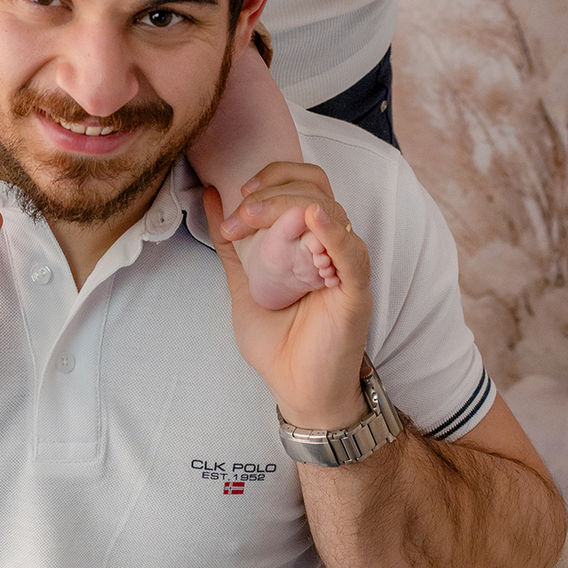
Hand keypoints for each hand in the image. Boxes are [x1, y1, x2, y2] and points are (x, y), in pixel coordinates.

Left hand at [205, 169, 372, 431]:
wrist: (296, 391)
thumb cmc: (277, 341)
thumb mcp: (243, 283)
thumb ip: (231, 244)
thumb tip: (213, 196)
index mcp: (310, 239)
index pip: (305, 183)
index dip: (274, 177)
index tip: (240, 195)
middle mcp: (332, 246)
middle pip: (316, 189)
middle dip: (273, 192)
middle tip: (242, 216)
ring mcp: (346, 268)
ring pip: (331, 213)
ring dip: (289, 206)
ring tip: (254, 219)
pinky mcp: (355, 293)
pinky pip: (351, 254)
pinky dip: (333, 232)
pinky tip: (314, 218)